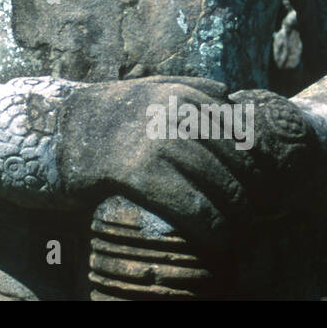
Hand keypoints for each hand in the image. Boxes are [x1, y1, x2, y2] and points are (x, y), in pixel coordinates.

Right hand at [56, 77, 315, 249]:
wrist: (61, 128)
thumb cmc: (113, 112)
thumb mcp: (154, 86)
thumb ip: (194, 86)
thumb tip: (233, 97)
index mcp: (185, 93)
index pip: (240, 133)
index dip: (259, 165)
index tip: (265, 187)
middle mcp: (176, 114)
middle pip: (235, 162)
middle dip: (253, 194)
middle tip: (258, 216)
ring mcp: (159, 143)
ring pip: (220, 187)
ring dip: (238, 216)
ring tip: (242, 232)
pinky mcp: (140, 173)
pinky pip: (193, 207)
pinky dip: (213, 229)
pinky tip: (220, 242)